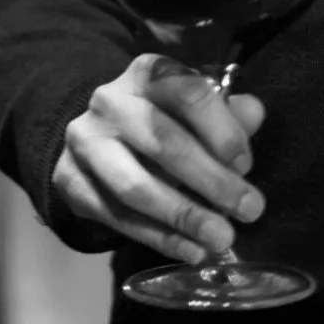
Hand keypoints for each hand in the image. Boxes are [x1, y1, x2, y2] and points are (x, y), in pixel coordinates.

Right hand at [52, 52, 266, 262]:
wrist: (97, 136)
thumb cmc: (161, 119)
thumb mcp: (193, 109)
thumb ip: (227, 112)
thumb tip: (254, 114)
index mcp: (147, 72)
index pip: (188, 93)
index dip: (222, 130)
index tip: (247, 166)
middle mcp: (110, 100)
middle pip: (163, 141)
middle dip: (211, 180)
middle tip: (249, 210)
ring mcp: (85, 142)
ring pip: (135, 186)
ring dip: (184, 217)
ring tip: (221, 239)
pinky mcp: (70, 181)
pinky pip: (118, 218)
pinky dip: (159, 238)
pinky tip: (191, 250)